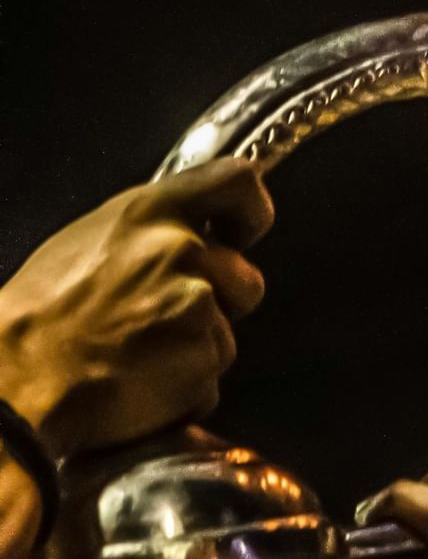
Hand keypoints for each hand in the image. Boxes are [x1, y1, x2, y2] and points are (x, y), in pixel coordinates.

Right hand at [0, 160, 272, 456]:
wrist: (12, 384)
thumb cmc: (35, 316)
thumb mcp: (90, 239)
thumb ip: (149, 232)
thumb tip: (186, 234)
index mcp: (151, 212)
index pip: (236, 181)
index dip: (252, 209)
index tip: (247, 230)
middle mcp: (182, 250)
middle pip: (244, 279)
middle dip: (218, 306)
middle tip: (164, 327)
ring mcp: (196, 305)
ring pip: (225, 337)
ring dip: (194, 355)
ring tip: (136, 363)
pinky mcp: (199, 361)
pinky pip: (208, 385)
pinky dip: (181, 397)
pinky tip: (136, 394)